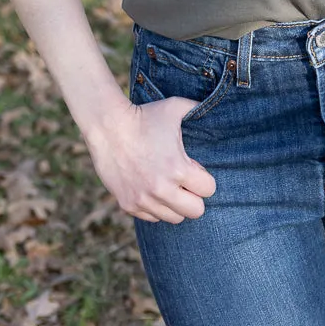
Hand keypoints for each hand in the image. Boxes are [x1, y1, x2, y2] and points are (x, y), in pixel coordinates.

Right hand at [84, 96, 217, 223]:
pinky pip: (152, 217)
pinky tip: (152, 188)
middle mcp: (162, 189)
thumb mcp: (176, 107)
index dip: (205, 178)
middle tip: (186, 182)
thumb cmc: (144, 116)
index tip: (195, 169)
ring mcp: (144, 200)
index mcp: (178, 168)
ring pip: (174, 218)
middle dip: (195, 196)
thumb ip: (198, 110)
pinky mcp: (128, 205)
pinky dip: (156, 207)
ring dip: (176, 204)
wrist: (108, 126)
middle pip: (195, 211)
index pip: (209, 189)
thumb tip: (217, 110)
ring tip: (169, 185)